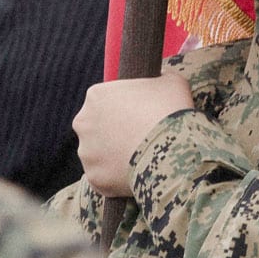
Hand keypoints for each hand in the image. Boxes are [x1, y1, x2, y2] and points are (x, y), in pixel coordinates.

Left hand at [72, 73, 193, 196]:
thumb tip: (160, 80)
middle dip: (113, 133)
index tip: (139, 117)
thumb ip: (158, 78)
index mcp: (96, 95)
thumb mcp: (171, 81)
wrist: (174, 150)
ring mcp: (87, 152)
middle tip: (138, 139)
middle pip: (96, 128)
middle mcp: (83, 122)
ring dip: (113, 157)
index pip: (105, 101)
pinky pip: (104, 178)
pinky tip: (136, 175)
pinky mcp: (94, 178)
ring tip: (140, 159)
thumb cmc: (172, 111)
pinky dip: (117, 179)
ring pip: (98, 154)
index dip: (124, 109)